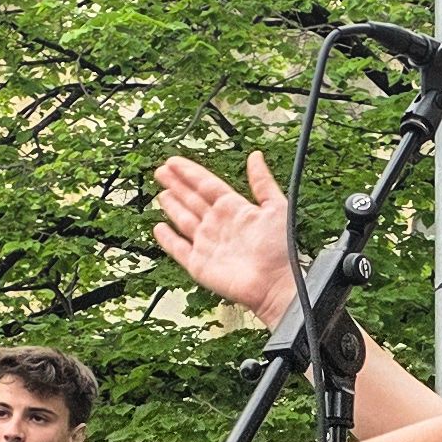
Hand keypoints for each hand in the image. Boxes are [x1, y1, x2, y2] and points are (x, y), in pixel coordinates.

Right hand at [155, 153, 299, 324]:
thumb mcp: (276, 207)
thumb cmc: (282, 250)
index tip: (175, 161)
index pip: (207, 185)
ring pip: (184, 220)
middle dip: (177, 185)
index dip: (190, 173)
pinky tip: (159, 228)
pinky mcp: (199, 265)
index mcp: (235, 209)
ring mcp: (208, 244)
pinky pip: (179, 249)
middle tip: (161, 171)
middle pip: (193, 199)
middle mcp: (219, 225)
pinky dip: (168, 239)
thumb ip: (263, 182)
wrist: (277, 284)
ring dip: (172, 206)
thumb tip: (255, 156)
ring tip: (161, 193)